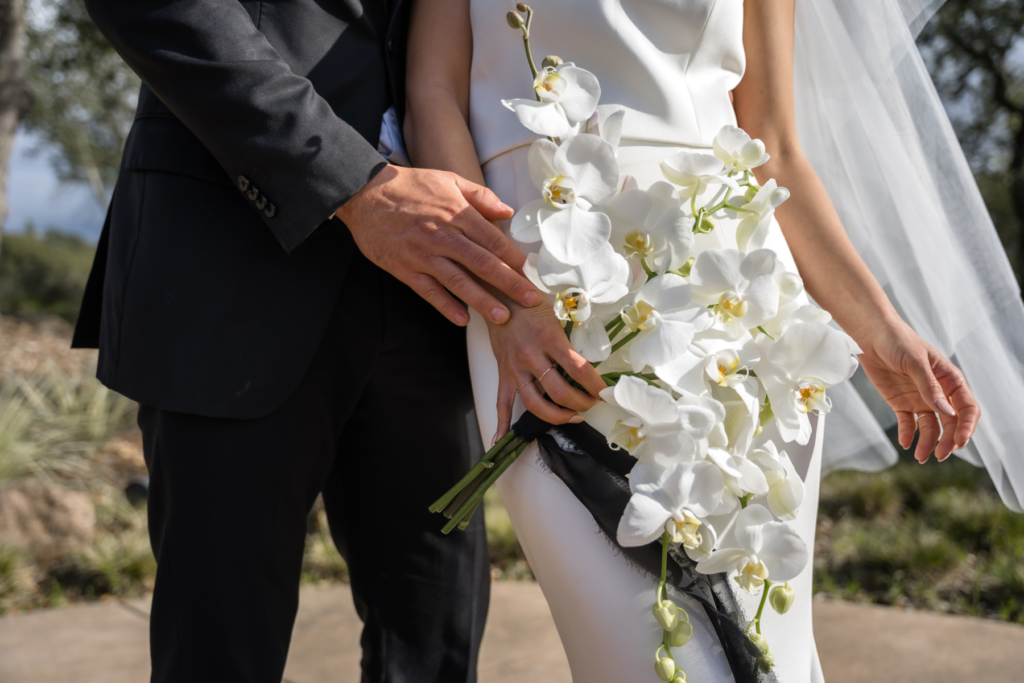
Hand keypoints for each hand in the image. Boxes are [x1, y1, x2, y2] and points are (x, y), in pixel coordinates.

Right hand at [336, 165, 542, 325]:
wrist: (365, 194)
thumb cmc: (410, 186)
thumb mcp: (448, 179)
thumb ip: (480, 196)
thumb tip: (507, 212)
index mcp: (457, 213)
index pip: (493, 240)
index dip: (513, 258)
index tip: (529, 273)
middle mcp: (443, 236)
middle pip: (483, 263)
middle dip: (510, 284)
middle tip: (531, 300)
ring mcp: (423, 254)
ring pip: (458, 281)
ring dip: (482, 301)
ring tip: (502, 316)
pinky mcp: (404, 268)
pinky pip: (428, 291)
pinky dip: (445, 306)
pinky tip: (462, 319)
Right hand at [488, 302, 607, 443]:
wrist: (497, 296)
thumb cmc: (530, 303)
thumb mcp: (555, 315)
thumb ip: (568, 340)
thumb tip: (586, 363)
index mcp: (549, 339)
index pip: (579, 369)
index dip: (595, 385)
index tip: (605, 392)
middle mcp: (532, 356)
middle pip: (559, 392)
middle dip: (580, 403)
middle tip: (591, 404)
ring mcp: (515, 368)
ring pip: (534, 403)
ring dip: (556, 416)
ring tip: (571, 417)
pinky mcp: (503, 373)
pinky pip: (501, 402)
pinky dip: (501, 422)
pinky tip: (502, 438)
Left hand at [856, 316, 979, 462]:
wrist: (872, 335)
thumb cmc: (899, 342)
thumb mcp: (916, 362)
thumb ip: (929, 387)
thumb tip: (947, 412)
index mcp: (950, 380)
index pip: (967, 408)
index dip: (966, 426)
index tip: (959, 441)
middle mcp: (938, 393)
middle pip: (950, 423)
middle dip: (948, 440)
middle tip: (940, 455)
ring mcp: (920, 399)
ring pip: (931, 427)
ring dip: (929, 443)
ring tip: (921, 457)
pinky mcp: (901, 403)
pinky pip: (908, 423)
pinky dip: (908, 434)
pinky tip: (905, 443)